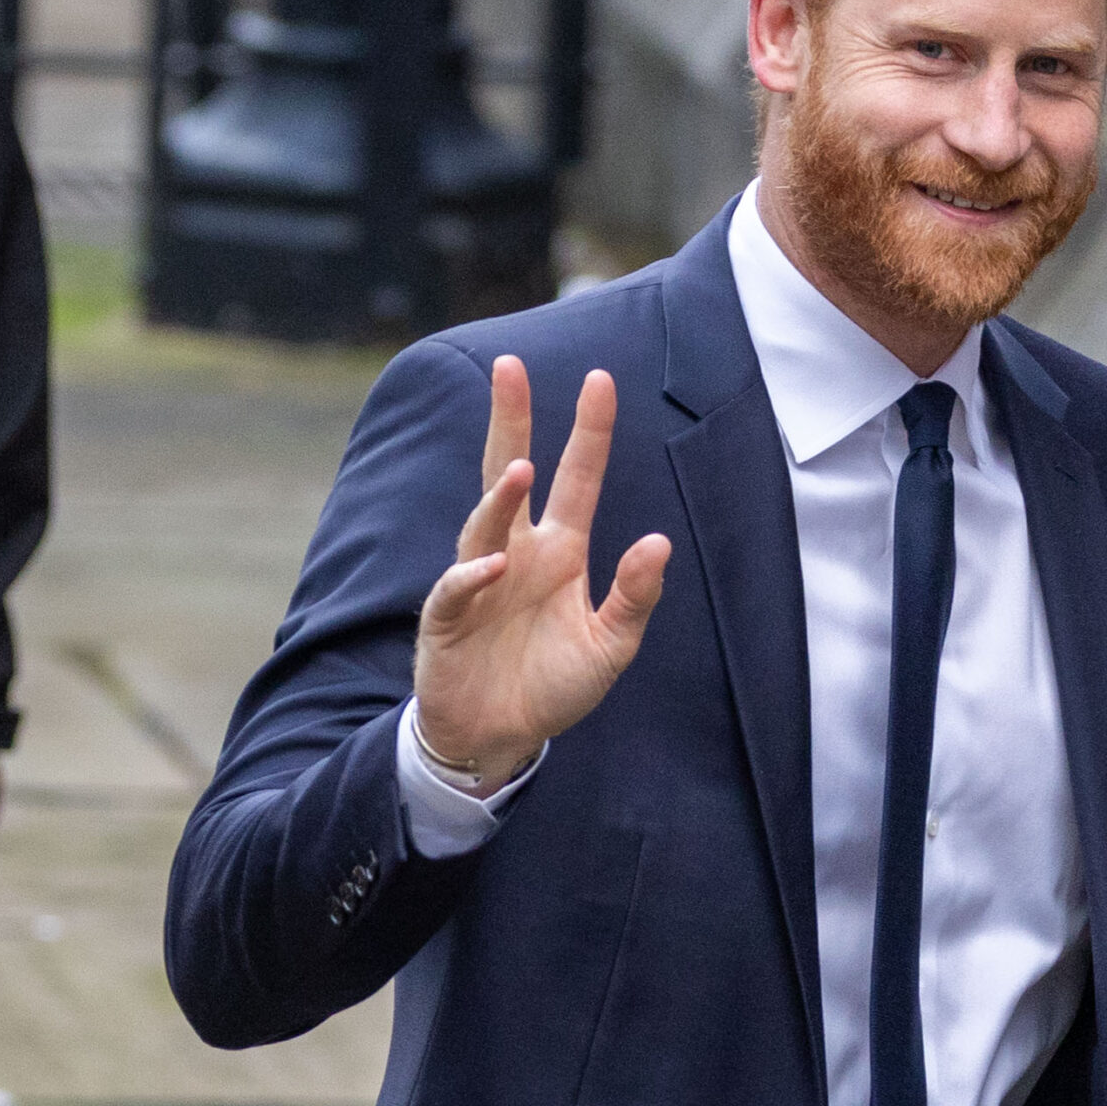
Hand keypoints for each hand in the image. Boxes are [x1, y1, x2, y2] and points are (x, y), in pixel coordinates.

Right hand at [414, 357, 671, 788]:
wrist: (500, 738)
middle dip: (512, 420)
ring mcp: (478, 579)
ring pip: (485, 523)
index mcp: (560, 551)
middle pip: (511, 472)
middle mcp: (517, 552)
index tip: (601, 379)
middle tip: (511, 367)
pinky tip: (494, 565)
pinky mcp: (447, 618)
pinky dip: (473, 574)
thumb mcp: (611, 646)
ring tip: (522, 467)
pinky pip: (457, 587)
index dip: (589, 433)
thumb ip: (635, 596)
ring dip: (501, 496)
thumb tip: (659, 542)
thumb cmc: (553, 686)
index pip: (578, 478)